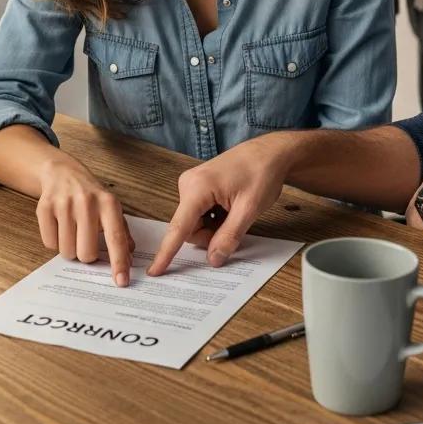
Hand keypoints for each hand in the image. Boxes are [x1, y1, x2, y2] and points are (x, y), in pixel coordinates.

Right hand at [36, 151, 135, 286]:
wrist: (62, 172)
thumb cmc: (91, 195)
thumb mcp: (111, 208)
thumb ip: (122, 233)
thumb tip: (129, 259)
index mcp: (108, 203)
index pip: (116, 238)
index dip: (119, 262)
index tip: (122, 282)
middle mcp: (87, 202)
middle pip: (87, 253)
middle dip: (87, 255)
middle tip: (86, 240)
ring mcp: (64, 204)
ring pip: (67, 251)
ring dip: (70, 248)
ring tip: (72, 230)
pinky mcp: (45, 208)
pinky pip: (50, 244)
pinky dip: (55, 241)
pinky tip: (59, 225)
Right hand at [148, 133, 293, 275]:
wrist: (269, 152)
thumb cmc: (261, 173)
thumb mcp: (249, 209)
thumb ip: (229, 236)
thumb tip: (213, 260)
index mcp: (197, 188)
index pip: (178, 228)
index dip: (166, 253)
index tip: (153, 271)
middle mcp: (188, 184)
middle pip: (189, 228)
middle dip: (210, 236)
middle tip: (234, 225)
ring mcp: (192, 183)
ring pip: (195, 222)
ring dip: (214, 226)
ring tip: (234, 210)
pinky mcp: (198, 185)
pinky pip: (199, 212)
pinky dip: (214, 217)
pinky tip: (229, 206)